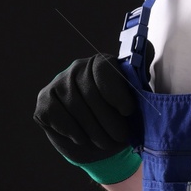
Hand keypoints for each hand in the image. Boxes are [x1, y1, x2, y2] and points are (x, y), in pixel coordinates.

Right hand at [33, 43, 151, 179]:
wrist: (97, 142)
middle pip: (90, 92)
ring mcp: (58, 83)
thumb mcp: (135, 99)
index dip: (116, 92)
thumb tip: (145, 47)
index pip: (104, 69)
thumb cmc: (118, 118)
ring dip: (93, 130)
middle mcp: (77, 68)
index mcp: (101, 63)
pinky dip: (72, 131)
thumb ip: (139, 77)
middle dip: (108, 120)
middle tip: (120, 138)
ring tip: (105, 143)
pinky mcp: (44, 100)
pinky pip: (56, 115)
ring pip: (74, 106)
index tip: (128, 111)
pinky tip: (82, 138)